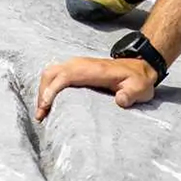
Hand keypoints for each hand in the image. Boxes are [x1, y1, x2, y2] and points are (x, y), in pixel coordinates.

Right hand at [35, 56, 157, 120]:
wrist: (139, 67)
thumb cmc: (137, 80)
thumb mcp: (140, 88)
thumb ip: (131, 94)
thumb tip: (120, 100)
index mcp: (92, 69)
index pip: (65, 75)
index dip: (52, 90)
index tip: (45, 106)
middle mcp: (81, 64)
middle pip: (52, 73)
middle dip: (42, 93)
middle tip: (41, 116)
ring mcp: (77, 66)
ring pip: (50, 73)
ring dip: (43, 91)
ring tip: (42, 113)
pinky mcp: (76, 71)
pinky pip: (55, 76)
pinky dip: (48, 88)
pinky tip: (48, 104)